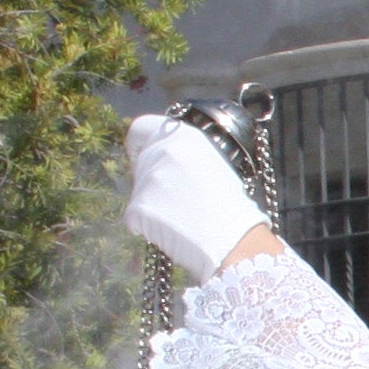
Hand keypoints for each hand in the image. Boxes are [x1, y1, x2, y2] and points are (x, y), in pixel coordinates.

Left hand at [125, 114, 268, 283]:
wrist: (234, 240)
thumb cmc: (231, 206)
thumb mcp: (211, 163)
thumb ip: (184, 155)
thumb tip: (166, 160)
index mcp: (183, 136)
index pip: (141, 128)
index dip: (141, 144)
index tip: (145, 155)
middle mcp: (161, 151)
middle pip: (139, 162)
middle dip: (151, 178)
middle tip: (173, 198)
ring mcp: (147, 180)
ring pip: (138, 191)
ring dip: (152, 203)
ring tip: (180, 216)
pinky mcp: (137, 207)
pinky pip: (134, 216)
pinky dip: (148, 226)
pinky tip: (173, 230)